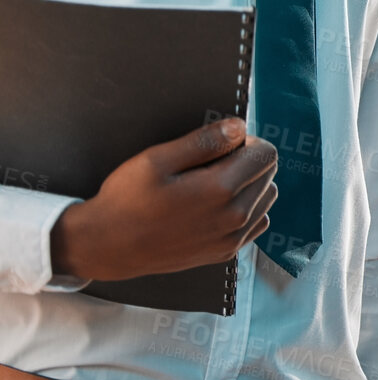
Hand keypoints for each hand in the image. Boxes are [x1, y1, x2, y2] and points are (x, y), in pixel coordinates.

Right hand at [50, 117, 278, 281]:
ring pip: (267, 196)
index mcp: (221, 190)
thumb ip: (205, 141)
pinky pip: (258, 222)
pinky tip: (219, 205)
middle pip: (269, 173)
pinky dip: (248, 208)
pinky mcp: (225, 252)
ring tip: (213, 183)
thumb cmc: (127, 200)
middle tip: (211, 163)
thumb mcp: (157, 159)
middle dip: (248, 160)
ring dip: (250, 183)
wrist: (106, 247)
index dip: (246, 141)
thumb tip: (240, 127)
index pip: (266, 153)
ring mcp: (232, 238)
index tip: (221, 144)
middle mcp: (235, 217)